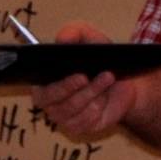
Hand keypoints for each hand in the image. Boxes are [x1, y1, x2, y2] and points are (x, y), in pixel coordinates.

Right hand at [27, 21, 140, 140]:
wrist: (123, 82)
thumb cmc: (98, 58)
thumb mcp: (88, 38)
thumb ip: (73, 32)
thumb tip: (62, 40)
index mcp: (42, 81)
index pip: (38, 86)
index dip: (56, 81)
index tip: (73, 72)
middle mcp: (49, 102)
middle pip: (54, 100)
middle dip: (71, 87)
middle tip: (86, 76)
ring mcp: (62, 117)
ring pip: (73, 108)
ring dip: (91, 93)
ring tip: (107, 77)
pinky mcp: (78, 127)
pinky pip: (84, 121)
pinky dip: (96, 108)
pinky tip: (105, 97)